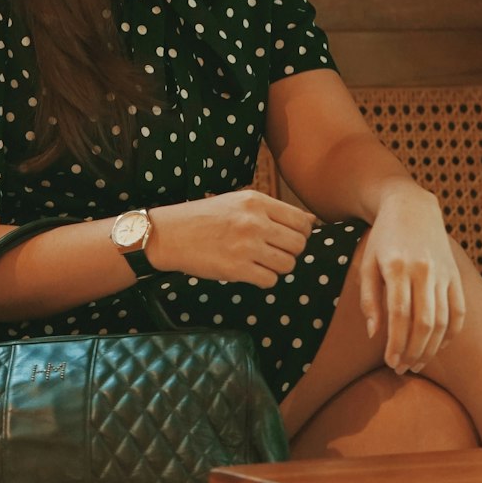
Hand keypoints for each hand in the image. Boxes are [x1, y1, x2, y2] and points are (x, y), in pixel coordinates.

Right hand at [151, 188, 316, 286]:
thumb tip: (312, 221)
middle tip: (273, 252)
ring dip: (278, 267)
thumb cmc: (204, 217)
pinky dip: (264, 279)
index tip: (289, 238)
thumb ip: (274, 211)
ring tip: (261, 262)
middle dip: (291, 252)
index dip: (302, 233)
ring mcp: (246, 246)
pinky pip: (270, 281)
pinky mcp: (236, 269)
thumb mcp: (239, 202)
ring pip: (288, 265)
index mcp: (256, 201)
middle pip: (299, 245)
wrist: (169, 234)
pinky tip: (250, 272)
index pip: (302, 221)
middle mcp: (254, 222)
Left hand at [358, 192, 465, 373]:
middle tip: (403, 369)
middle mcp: (423, 271)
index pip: (399, 315)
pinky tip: (438, 346)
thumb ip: (369, 300)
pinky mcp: (455, 275)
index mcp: (397, 267)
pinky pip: (458, 311)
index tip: (391, 362)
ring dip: (431, 348)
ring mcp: (442, 273)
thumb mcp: (367, 263)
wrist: (411, 206)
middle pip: (424, 323)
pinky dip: (451, 333)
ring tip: (417, 362)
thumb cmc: (382, 238)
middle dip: (414, 351)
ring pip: (442, 321)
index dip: (396, 343)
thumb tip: (375, 335)